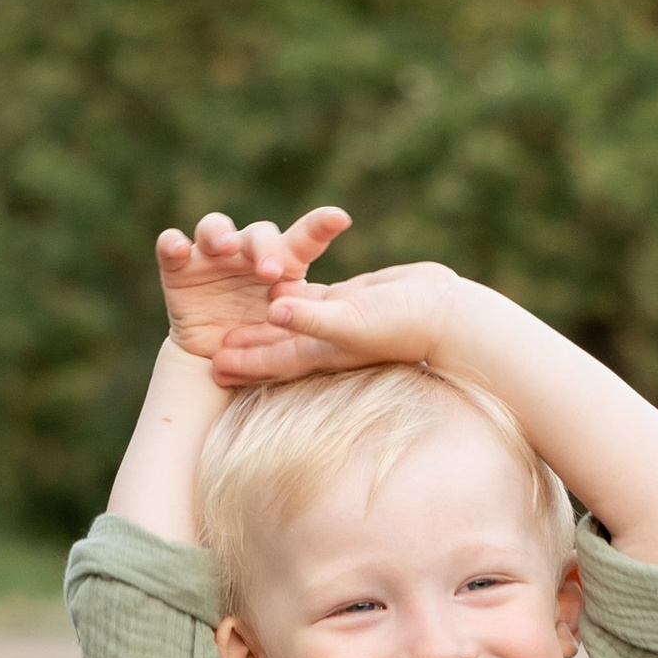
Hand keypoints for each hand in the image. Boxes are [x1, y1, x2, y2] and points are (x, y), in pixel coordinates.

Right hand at [155, 207, 350, 367]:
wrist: (216, 361)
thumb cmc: (262, 342)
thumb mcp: (288, 335)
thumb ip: (304, 319)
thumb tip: (330, 316)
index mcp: (282, 264)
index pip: (304, 239)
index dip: (320, 226)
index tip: (341, 219)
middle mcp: (247, 253)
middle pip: (258, 234)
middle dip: (265, 248)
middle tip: (270, 272)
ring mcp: (211, 257)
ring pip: (214, 228)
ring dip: (220, 234)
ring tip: (224, 248)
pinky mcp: (179, 267)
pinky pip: (171, 247)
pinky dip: (172, 244)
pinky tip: (177, 248)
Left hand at [210, 258, 461, 384]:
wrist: (447, 315)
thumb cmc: (404, 324)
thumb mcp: (353, 321)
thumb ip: (312, 318)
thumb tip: (272, 312)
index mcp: (322, 351)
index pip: (274, 361)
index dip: (244, 363)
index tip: (211, 366)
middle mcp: (327, 340)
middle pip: (275, 345)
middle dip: (245, 347)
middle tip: (210, 351)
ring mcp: (339, 320)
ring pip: (290, 321)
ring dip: (264, 323)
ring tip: (236, 322)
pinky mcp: (352, 300)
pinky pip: (313, 299)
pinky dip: (293, 297)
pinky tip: (277, 290)